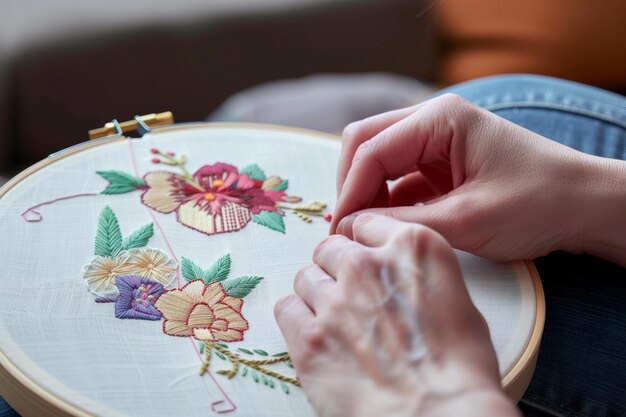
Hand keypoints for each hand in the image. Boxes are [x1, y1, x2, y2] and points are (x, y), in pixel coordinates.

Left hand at [275, 215, 517, 416]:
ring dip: (318, 294)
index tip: (363, 257)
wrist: (438, 415)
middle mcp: (367, 265)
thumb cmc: (460, 367)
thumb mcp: (456, 298)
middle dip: (337, 268)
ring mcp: (334, 300)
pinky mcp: (308, 337)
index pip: (365, 223)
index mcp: (412, 247)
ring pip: (306, 277)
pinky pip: (286, 308)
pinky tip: (315, 335)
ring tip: (335, 322)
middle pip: (330, 248)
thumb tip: (397, 279)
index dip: (363, 243)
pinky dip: (297, 318)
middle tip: (351, 296)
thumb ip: (417, 273)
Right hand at [331, 94, 625, 262]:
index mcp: (440, 119)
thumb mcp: (468, 219)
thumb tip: (350, 229)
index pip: (371, 149)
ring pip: (377, 161)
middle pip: (365, 144)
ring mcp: (436, 142)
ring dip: (367, 194)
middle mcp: (433, 121)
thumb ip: (403, 223)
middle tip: (347, 229)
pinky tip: (387, 228)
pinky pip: (398, 179)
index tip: (340, 231)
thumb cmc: (540, 203)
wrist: (585, 207)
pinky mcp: (440, 165)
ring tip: (364, 233)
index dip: (350, 191)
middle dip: (352, 186)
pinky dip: (386, 202)